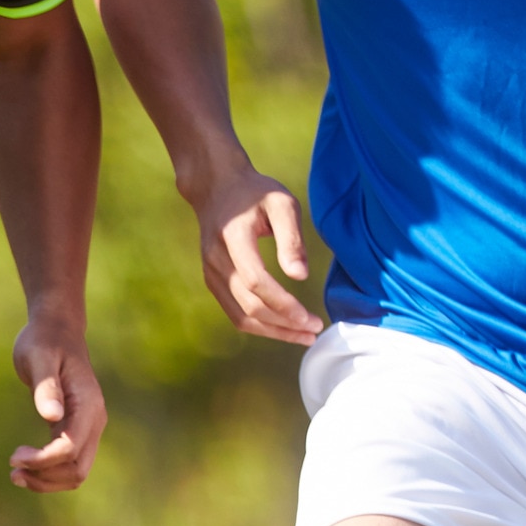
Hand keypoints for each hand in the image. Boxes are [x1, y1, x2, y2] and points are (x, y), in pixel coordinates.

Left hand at [9, 315, 106, 492]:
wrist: (56, 332)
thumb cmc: (44, 341)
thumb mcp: (39, 357)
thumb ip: (46, 386)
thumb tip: (52, 416)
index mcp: (88, 405)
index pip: (70, 448)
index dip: (43, 460)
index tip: (14, 457)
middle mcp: (94, 420)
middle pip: (78, 470)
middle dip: (46, 478)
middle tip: (13, 471)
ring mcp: (88, 428)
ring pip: (76, 472)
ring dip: (47, 481)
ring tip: (15, 474)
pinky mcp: (75, 430)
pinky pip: (68, 463)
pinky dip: (48, 473)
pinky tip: (24, 466)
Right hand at [190, 164, 320, 345]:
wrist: (216, 189)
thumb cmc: (255, 193)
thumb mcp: (282, 204)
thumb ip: (292, 239)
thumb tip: (300, 277)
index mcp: (233, 236)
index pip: (255, 281)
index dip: (283, 304)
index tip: (310, 317)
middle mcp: (216, 260)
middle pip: (248, 306)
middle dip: (283, 324)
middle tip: (314, 330)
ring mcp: (211, 274)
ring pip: (240, 317)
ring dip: (273, 332)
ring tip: (303, 336)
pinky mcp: (213, 282)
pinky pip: (234, 313)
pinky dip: (260, 326)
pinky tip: (283, 327)